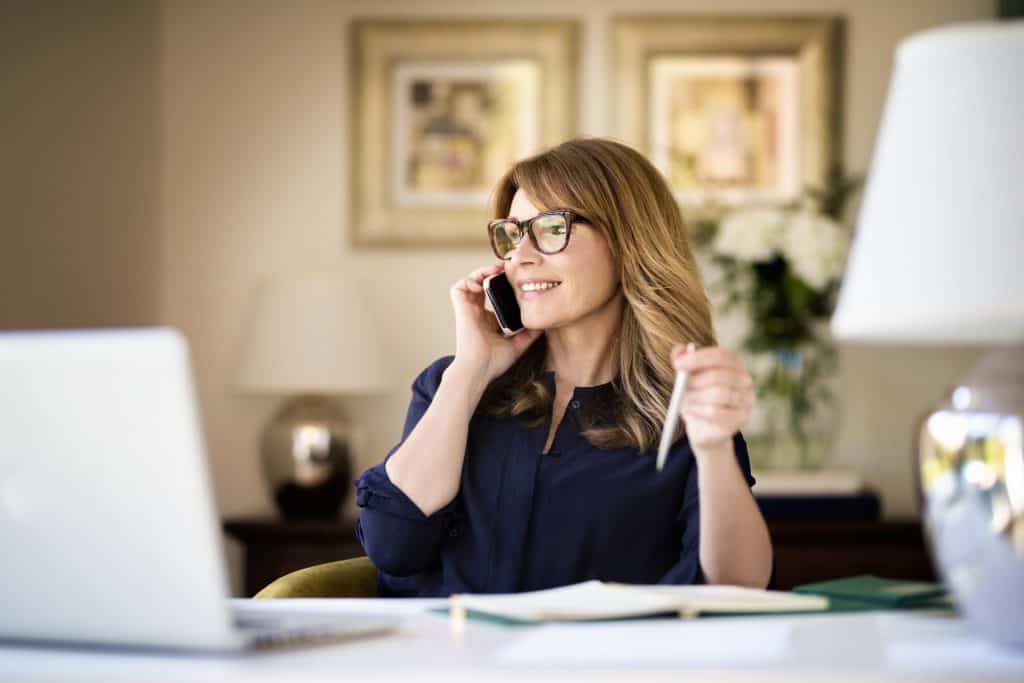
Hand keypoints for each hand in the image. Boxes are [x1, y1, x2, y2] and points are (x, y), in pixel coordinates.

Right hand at [449, 262, 541, 384]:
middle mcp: (476, 313)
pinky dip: (469, 280)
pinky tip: (483, 283)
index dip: (500, 285)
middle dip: (492, 273)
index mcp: (487, 320)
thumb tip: (543, 326)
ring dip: (482, 272)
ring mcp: (468, 310)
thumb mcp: (517, 345)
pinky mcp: (461, 309)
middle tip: (506, 268)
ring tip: (496, 270)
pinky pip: (459, 287)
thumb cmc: (494, 362)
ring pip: (470, 282)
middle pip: (482, 285)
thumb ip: (529, 335)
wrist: (479, 369)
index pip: (492, 296)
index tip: (514, 279)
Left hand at [671, 345, 753, 453]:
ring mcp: (746, 399)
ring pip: (719, 393)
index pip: (721, 355)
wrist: (704, 428)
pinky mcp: (741, 418)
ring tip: (685, 401)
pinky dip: (699, 411)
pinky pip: (717, 412)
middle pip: (719, 375)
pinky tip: (691, 411)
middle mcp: (745, 379)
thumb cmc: (697, 397)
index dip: (698, 358)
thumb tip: (678, 350)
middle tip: (680, 386)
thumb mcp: (687, 378)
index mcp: (734, 364)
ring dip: (696, 397)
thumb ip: (682, 361)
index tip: (677, 364)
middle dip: (695, 380)